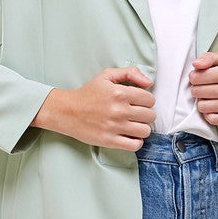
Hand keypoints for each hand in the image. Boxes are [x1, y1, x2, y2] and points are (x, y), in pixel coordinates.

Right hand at [32, 67, 155, 150]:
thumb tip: (149, 83)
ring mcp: (115, 127)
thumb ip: (130, 73)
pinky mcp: (110, 141)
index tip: (137, 102)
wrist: (67, 111)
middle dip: (145, 113)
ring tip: (133, 124)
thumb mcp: (107, 76)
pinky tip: (130, 135)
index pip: (150, 99)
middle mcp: (119, 110)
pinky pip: (135, 145)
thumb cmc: (88, 93)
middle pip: (150, 116)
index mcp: (120, 93)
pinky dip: (136, 141)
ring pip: (145, 131)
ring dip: (142, 128)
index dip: (146, 100)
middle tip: (135, 113)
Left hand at [189, 51, 217, 125]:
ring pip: (202, 107)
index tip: (199, 78)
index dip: (194, 77)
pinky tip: (215, 107)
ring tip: (210, 97)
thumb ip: (208, 57)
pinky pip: (211, 119)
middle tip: (205, 88)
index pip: (196, 77)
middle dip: (197, 89)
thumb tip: (195, 64)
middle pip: (197, 92)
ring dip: (203, 102)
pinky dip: (209, 114)